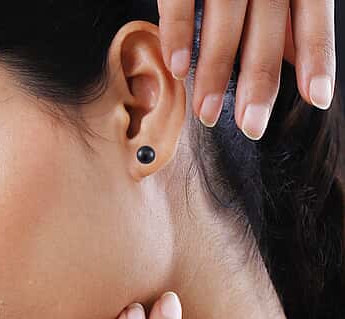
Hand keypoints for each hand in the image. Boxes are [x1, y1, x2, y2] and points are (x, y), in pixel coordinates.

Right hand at [157, 0, 335, 139]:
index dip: (317, 59)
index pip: (313, 19)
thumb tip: (298, 59)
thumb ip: (290, 14)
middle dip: (259, 83)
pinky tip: (178, 69)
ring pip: (225, 23)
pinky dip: (179, 34)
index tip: (318, 99)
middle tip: (252, 127)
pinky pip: (182, 0)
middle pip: (267, 32)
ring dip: (215, 73)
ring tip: (207, 113)